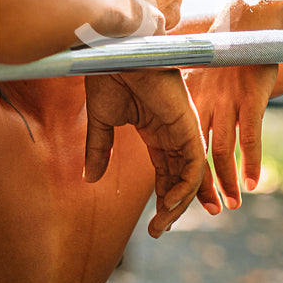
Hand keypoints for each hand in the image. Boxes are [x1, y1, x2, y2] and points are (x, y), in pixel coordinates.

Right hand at [83, 69, 215, 236]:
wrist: (116, 51)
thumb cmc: (110, 75)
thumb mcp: (102, 121)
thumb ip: (99, 150)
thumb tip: (89, 179)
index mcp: (156, 130)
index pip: (166, 171)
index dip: (162, 198)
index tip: (154, 224)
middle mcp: (174, 132)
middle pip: (181, 178)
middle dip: (173, 207)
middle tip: (158, 231)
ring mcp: (183, 128)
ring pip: (190, 176)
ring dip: (178, 203)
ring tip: (162, 224)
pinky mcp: (188, 124)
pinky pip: (193, 164)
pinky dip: (184, 187)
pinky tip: (169, 204)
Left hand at [185, 62, 277, 204]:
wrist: (249, 23)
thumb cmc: (227, 50)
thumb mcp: (203, 73)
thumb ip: (195, 97)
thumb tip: (183, 119)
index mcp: (191, 100)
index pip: (182, 144)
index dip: (181, 172)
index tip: (181, 197)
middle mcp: (206, 104)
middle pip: (199, 153)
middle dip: (201, 186)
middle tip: (206, 211)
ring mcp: (229, 102)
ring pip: (223, 151)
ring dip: (226, 181)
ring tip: (231, 205)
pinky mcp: (252, 99)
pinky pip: (250, 137)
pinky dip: (251, 162)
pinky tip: (252, 183)